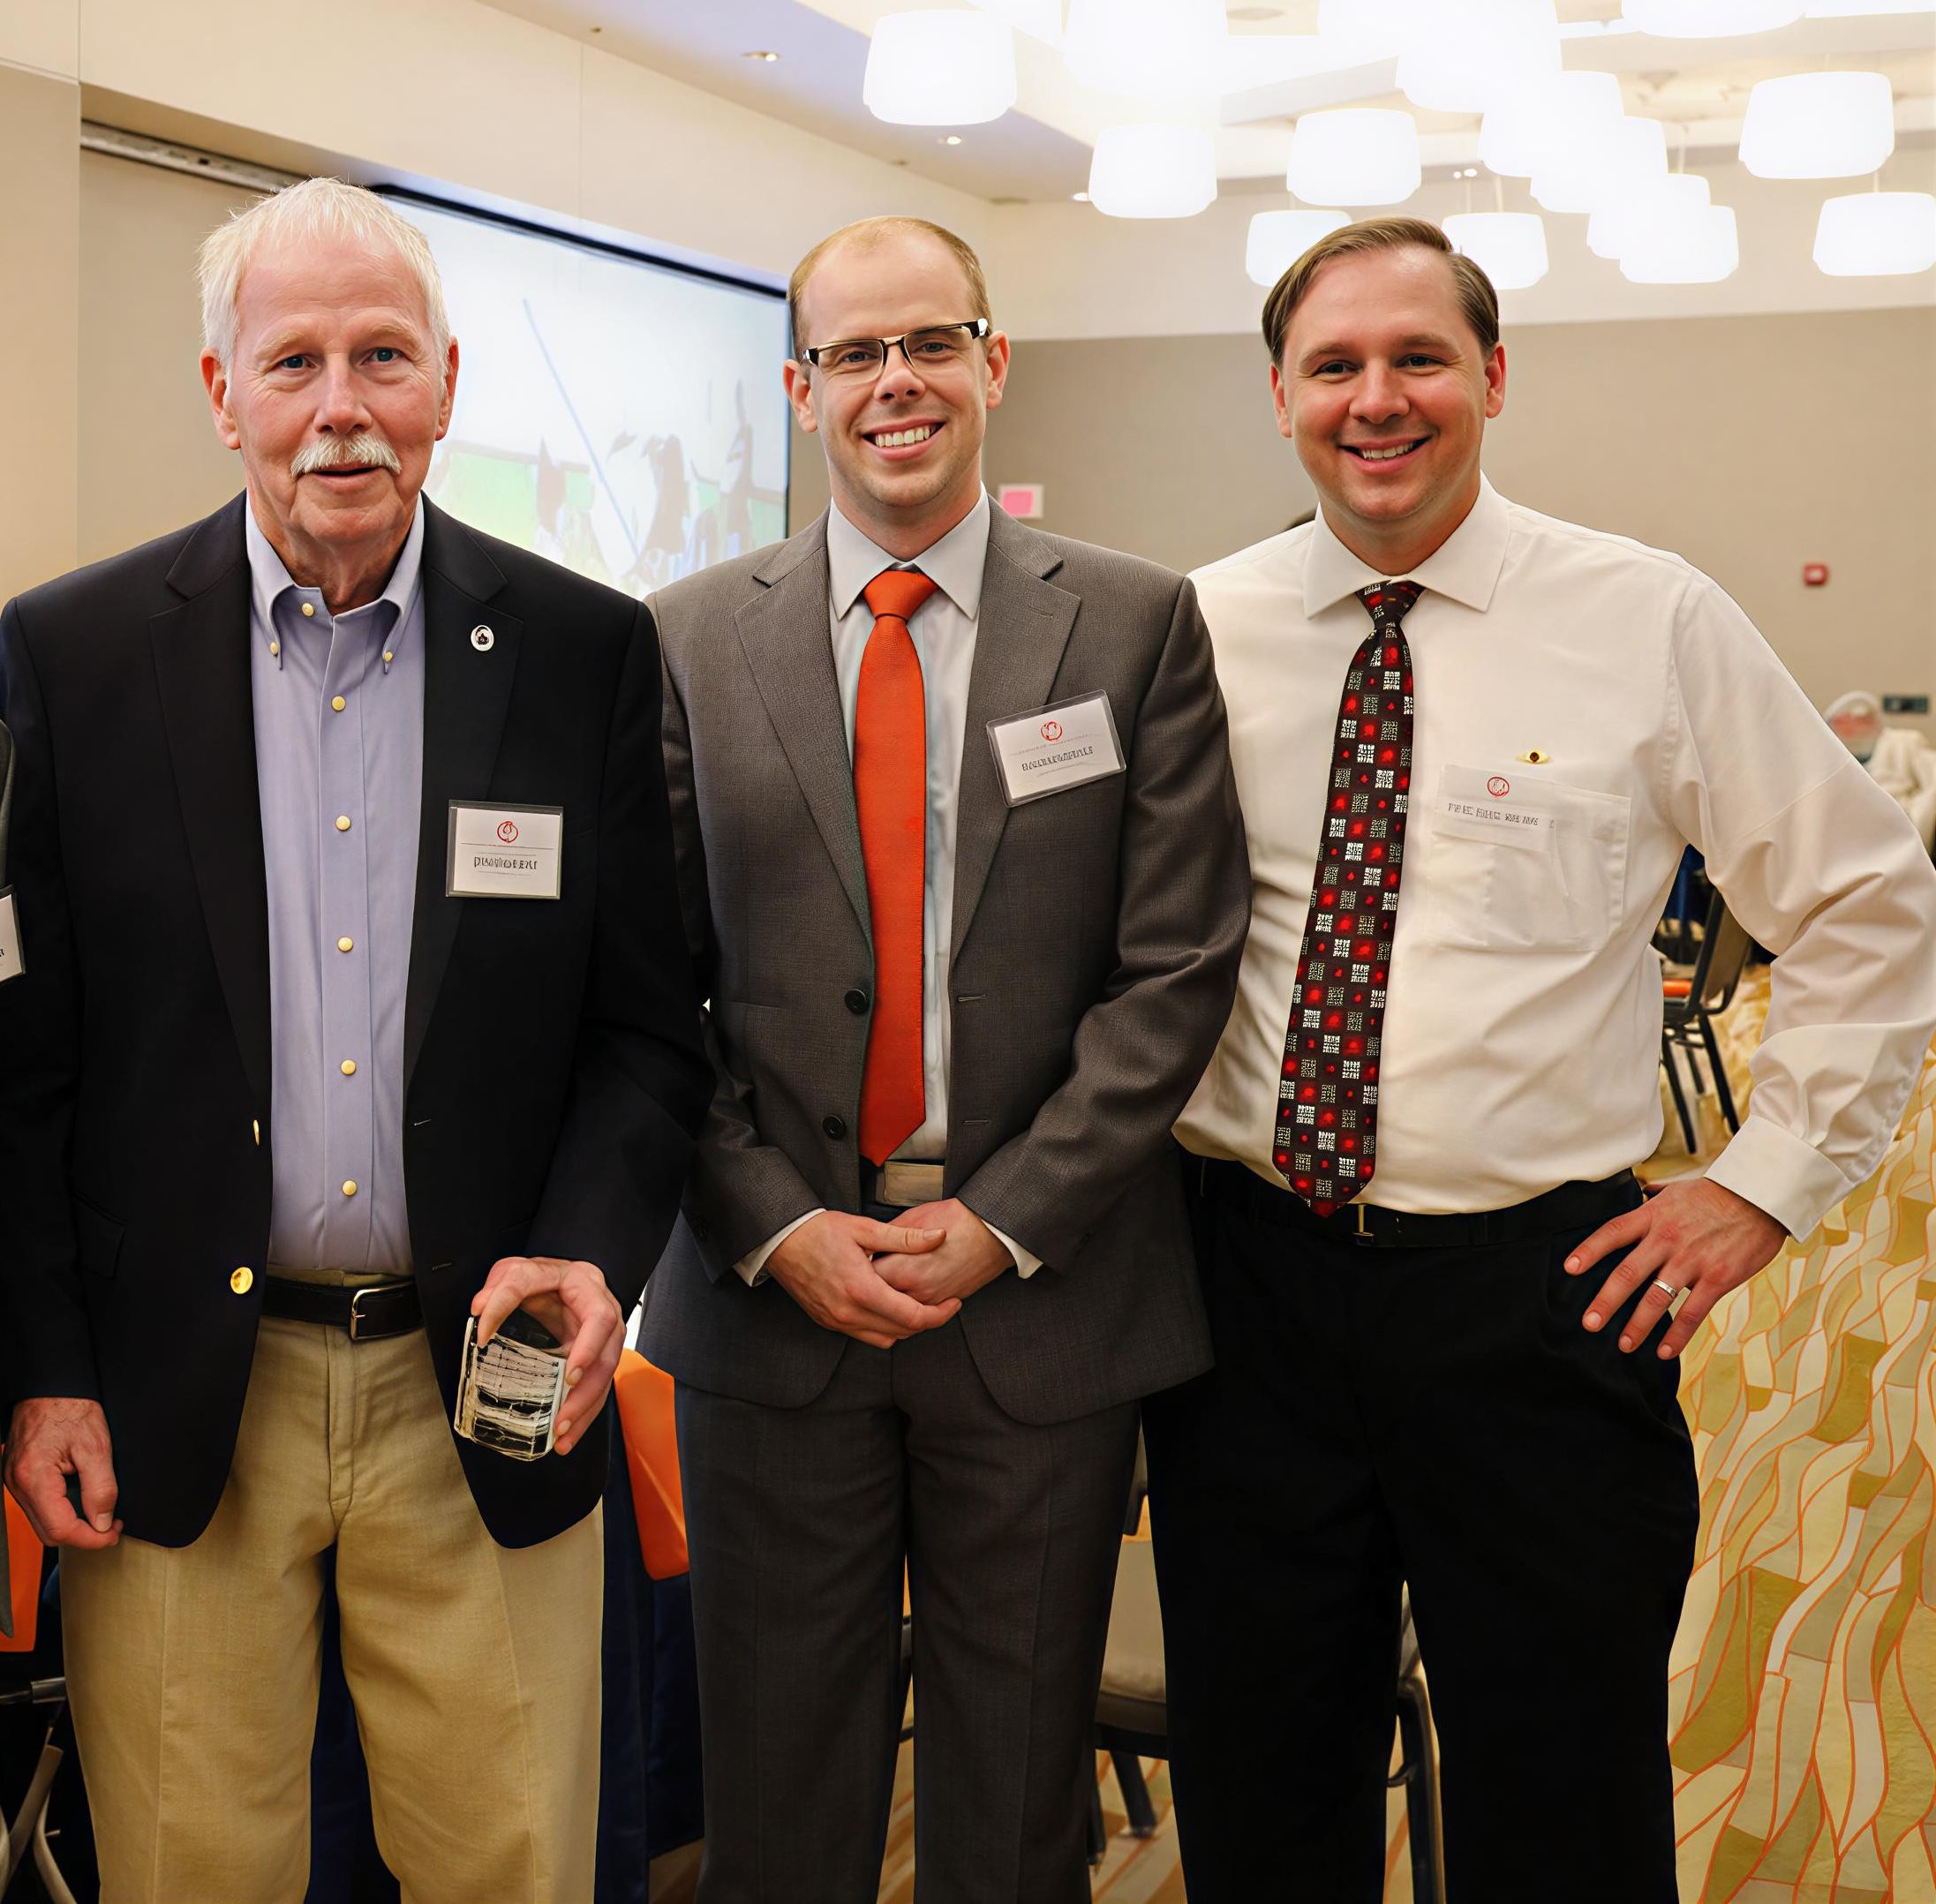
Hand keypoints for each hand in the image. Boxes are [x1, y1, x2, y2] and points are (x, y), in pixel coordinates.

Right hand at [5, 1397, 121, 1548]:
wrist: (50, 1385)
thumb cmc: (71, 1407)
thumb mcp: (96, 1447)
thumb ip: (101, 1489)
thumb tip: (104, 1523)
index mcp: (35, 1479)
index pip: (60, 1530)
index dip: (91, 1538)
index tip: (114, 1533)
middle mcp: (17, 1484)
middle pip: (48, 1532)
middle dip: (82, 1535)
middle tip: (111, 1525)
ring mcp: (14, 1481)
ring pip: (42, 1521)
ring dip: (71, 1523)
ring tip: (100, 1512)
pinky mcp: (18, 1475)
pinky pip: (38, 1505)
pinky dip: (60, 1509)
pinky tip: (80, 1498)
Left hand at [473, 1256, 625, 1456]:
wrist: (554, 1283)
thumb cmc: (538, 1279)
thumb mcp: (514, 1271)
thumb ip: (500, 1287)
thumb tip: (480, 1310)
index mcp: (587, 1286)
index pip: (595, 1316)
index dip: (585, 1345)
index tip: (564, 1370)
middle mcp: (604, 1311)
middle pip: (608, 1349)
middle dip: (589, 1379)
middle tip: (565, 1401)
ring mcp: (604, 1338)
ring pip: (605, 1374)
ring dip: (585, 1405)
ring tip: (561, 1431)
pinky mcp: (594, 1361)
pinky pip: (595, 1391)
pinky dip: (582, 1417)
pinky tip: (565, 1438)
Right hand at [765, 1211, 958, 1348]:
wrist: (780, 1241)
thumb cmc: (819, 1231)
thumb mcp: (865, 1228)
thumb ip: (905, 1238)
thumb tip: (939, 1236)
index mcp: (861, 1289)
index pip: (912, 1317)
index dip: (940, 1314)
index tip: (954, 1302)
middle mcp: (848, 1312)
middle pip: (902, 1332)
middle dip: (928, 1321)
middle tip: (942, 1303)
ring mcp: (837, 1321)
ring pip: (884, 1339)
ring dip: (905, 1327)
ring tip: (916, 1304)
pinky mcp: (828, 1323)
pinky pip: (865, 1335)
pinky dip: (883, 1327)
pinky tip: (889, 1305)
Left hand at [871, 1200, 1014, 1307]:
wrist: (992, 1233)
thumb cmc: (958, 1221)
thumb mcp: (912, 1220)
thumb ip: (887, 1238)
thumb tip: (871, 1246)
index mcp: (901, 1270)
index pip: (864, 1281)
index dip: (857, 1271)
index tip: (855, 1263)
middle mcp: (914, 1291)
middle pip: (878, 1302)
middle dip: (870, 1290)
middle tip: (865, 1275)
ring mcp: (929, 1300)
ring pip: (897, 1314)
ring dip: (887, 1302)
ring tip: (881, 1285)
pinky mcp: (943, 1303)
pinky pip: (917, 1314)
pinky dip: (906, 1307)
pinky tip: (903, 1292)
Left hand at [1566, 1179, 1787, 1359]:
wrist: (1761, 1198)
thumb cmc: (1717, 1194)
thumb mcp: (1677, 1190)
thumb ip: (1653, 1199)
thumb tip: (1637, 1196)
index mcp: (1653, 1216)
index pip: (1612, 1233)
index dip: (1589, 1251)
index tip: (1569, 1269)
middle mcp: (1667, 1239)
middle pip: (1627, 1273)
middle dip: (1605, 1301)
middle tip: (1589, 1323)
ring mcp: (1692, 1260)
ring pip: (1657, 1299)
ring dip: (1637, 1325)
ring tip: (1623, 1344)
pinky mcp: (1717, 1278)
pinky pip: (1693, 1312)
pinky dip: (1677, 1335)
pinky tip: (1664, 1350)